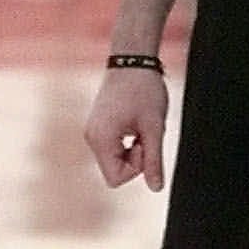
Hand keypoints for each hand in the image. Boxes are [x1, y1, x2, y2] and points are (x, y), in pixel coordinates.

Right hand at [84, 66, 169, 189]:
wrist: (132, 59)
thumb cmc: (144, 90)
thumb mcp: (154, 127)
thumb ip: (154, 161)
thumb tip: (157, 189)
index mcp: (100, 139)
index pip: (115, 179)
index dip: (136, 168)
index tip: (145, 143)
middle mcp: (91, 137)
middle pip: (114, 170)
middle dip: (135, 157)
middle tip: (145, 131)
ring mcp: (93, 130)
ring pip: (115, 159)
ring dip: (133, 148)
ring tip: (141, 123)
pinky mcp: (99, 125)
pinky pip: (114, 147)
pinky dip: (128, 140)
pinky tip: (135, 120)